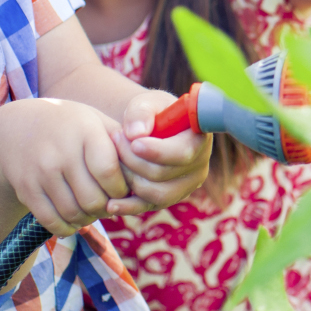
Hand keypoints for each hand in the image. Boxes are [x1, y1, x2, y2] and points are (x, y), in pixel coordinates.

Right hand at [0, 97, 129, 236]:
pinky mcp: (26, 189)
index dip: (120, 188)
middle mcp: (60, 152)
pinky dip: (67, 227)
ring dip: (88, 219)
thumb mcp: (96, 122)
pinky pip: (52, 221)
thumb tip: (150, 170)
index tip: (122, 189)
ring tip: (92, 209)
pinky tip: (74, 218)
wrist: (17, 129)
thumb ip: (122, 143)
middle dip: (106, 207)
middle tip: (108, 204)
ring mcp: (40, 172)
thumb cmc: (71, 127)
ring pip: (74, 214)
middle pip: (93, 199)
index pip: (108, 172)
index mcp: (84, 132)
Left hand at [110, 90, 212, 213]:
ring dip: (128, 178)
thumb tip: (135, 133)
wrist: (149, 129)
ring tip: (112, 158)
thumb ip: (140, 112)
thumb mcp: (147, 103)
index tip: (134, 142)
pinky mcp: (169, 198)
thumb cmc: (151, 113)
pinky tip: (111, 204)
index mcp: (200, 139)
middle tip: (114, 138)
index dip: (158, 151)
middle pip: (163, 174)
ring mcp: (186, 186)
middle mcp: (199, 166)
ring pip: (155, 194)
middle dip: (132, 159)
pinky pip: (149, 208)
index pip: (183, 153)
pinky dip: (128, 207)